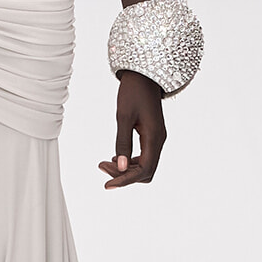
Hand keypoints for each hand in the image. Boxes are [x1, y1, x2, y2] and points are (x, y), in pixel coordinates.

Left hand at [98, 69, 165, 188]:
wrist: (143, 76)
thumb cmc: (133, 92)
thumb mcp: (123, 117)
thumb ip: (123, 142)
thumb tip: (122, 167)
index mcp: (154, 137)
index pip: (144, 170)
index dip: (126, 180)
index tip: (108, 185)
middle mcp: (159, 141)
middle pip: (145, 172)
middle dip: (124, 175)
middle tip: (102, 166)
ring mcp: (157, 139)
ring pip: (144, 166)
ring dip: (125, 168)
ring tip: (104, 162)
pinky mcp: (152, 135)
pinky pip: (144, 157)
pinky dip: (129, 161)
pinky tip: (116, 156)